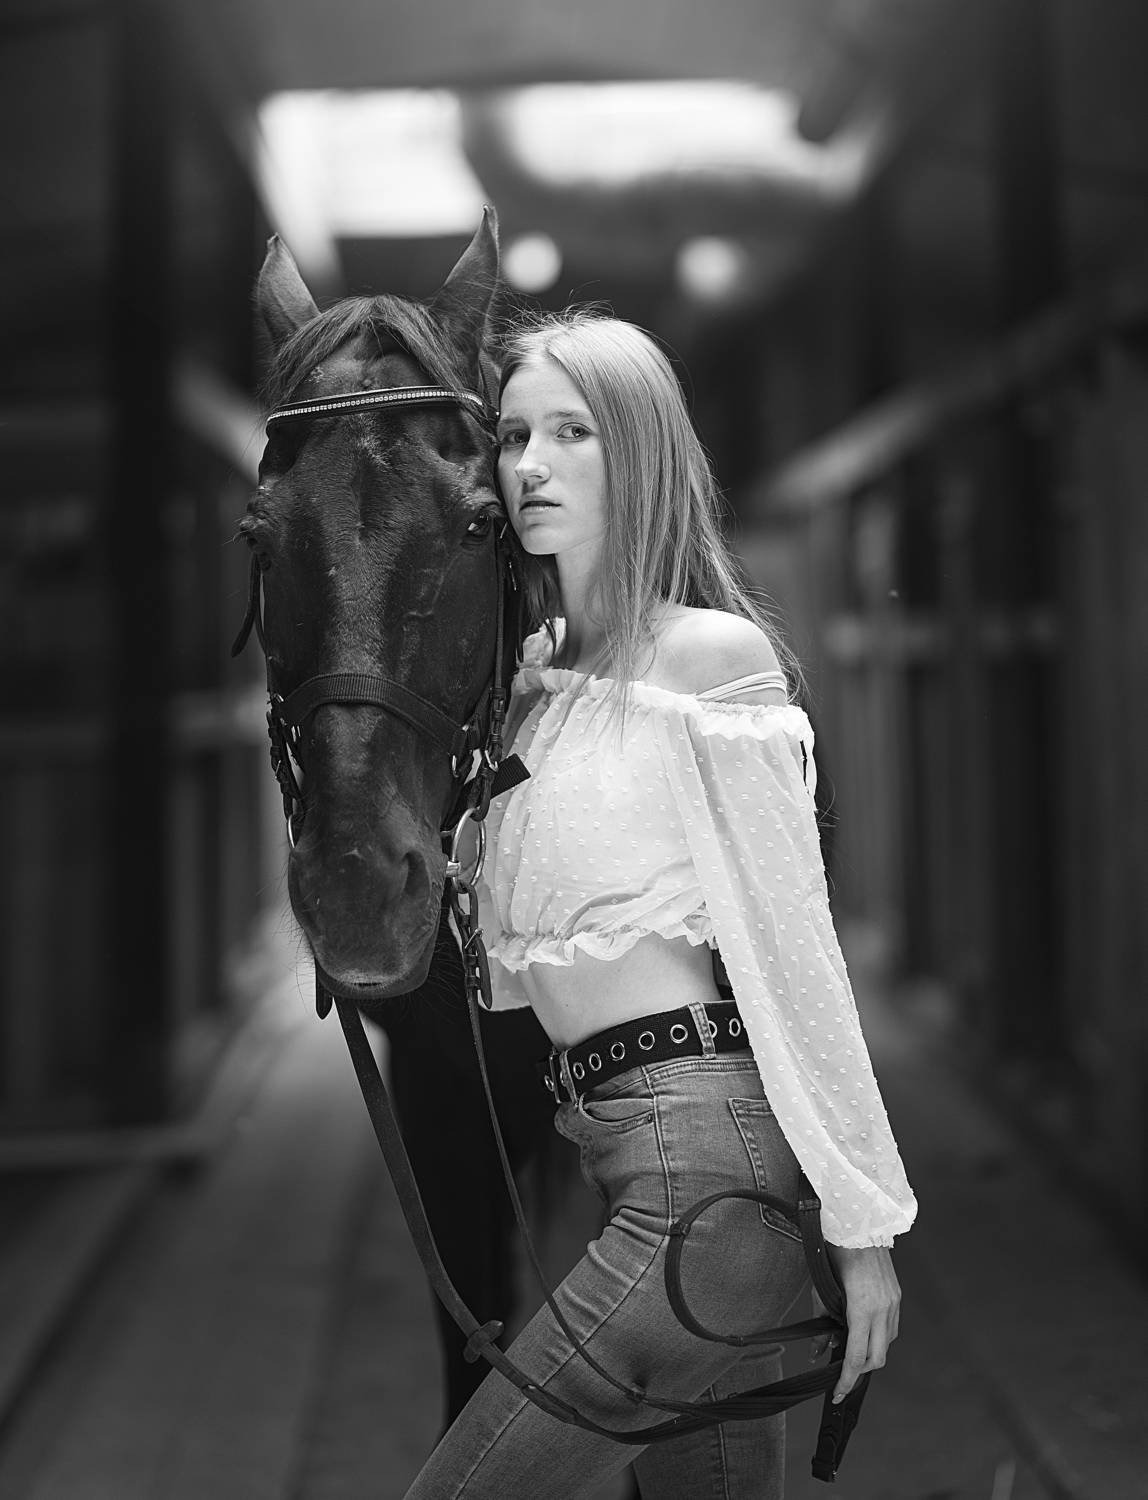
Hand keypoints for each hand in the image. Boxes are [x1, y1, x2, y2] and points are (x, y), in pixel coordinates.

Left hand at [820, 1244, 900, 1403]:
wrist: (858, 1225)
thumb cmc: (835, 1252)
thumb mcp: (821, 1289)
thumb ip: (821, 1321)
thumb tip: (818, 1350)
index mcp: (862, 1307)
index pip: (856, 1357)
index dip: (846, 1379)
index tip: (837, 1393)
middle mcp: (883, 1308)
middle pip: (876, 1359)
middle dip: (859, 1370)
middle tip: (842, 1372)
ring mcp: (893, 1302)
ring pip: (886, 1344)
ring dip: (869, 1352)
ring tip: (849, 1345)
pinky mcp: (896, 1296)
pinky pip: (890, 1327)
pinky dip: (877, 1336)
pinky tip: (863, 1330)